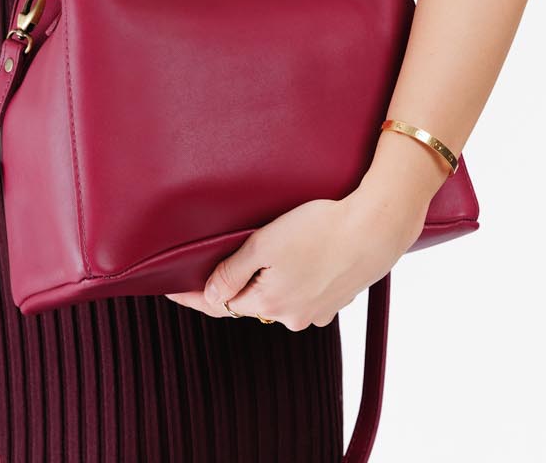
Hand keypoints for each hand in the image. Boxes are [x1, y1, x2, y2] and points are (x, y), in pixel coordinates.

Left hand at [163, 187, 425, 330]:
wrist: (375, 228)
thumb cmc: (319, 228)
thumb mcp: (264, 244)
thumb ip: (233, 272)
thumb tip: (209, 296)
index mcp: (268, 302)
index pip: (217, 305)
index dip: (192, 296)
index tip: (170, 290)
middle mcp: (291, 316)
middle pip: (247, 301)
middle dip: (230, 285)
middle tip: (212, 260)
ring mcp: (316, 312)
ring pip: (276, 297)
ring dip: (265, 280)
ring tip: (261, 253)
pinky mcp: (335, 301)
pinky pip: (301, 293)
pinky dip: (293, 279)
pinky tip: (297, 257)